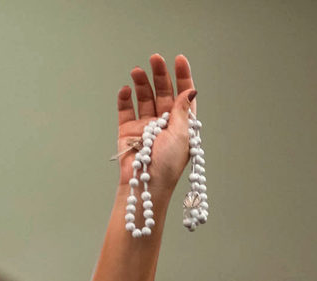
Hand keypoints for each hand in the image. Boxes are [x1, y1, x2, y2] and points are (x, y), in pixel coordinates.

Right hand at [114, 54, 196, 192]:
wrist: (146, 184)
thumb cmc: (168, 165)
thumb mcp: (181, 135)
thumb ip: (182, 111)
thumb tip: (191, 90)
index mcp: (182, 125)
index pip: (183, 96)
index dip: (183, 77)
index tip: (179, 59)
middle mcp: (164, 124)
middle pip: (163, 93)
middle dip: (160, 75)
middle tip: (155, 59)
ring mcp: (145, 126)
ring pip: (144, 98)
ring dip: (142, 84)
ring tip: (137, 71)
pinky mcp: (128, 131)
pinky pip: (125, 110)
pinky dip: (125, 99)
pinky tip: (126, 89)